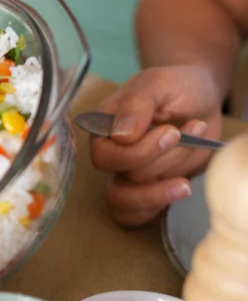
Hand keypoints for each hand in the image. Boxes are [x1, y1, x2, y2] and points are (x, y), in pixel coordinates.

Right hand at [89, 65, 222, 225]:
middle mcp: (109, 155)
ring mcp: (126, 175)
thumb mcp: (158, 84)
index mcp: (102, 129)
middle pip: (121, 180)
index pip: (103, 157)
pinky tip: (180, 188)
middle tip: (185, 135)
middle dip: (159, 163)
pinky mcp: (145, 189)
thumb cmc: (176, 86)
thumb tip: (120, 136)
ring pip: (129, 201)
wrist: (199, 98)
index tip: (171, 132)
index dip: (138, 153)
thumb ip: (136, 104)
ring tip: (189, 171)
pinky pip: (132, 216)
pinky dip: (154, 208)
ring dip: (163, 187)